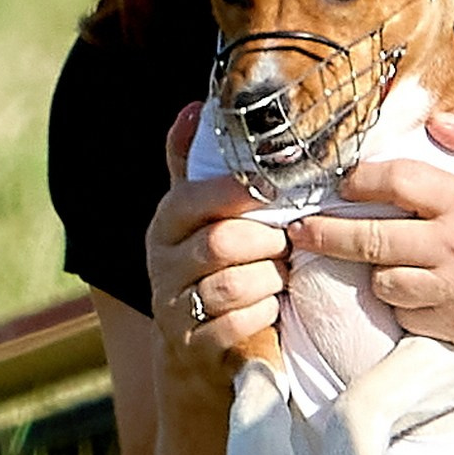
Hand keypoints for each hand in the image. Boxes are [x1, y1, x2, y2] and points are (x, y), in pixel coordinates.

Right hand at [143, 104, 289, 388]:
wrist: (196, 349)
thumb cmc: (212, 265)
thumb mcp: (199, 215)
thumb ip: (195, 163)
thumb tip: (193, 105)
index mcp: (167, 224)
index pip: (192, 198)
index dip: (235, 192)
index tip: (274, 190)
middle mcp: (163, 264)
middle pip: (220, 243)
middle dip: (265, 241)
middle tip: (291, 240)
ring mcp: (175, 308)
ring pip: (230, 285)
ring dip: (269, 278)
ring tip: (285, 273)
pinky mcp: (194, 346)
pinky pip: (236, 326)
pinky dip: (263, 312)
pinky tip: (275, 304)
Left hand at [296, 108, 453, 359]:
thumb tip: (435, 117)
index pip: (396, 182)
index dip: (359, 181)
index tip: (340, 184)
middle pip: (371, 239)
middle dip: (327, 233)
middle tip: (300, 230)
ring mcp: (452, 290)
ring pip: (382, 281)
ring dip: (372, 271)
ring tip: (372, 261)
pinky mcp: (453, 325)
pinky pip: (405, 314)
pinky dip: (401, 303)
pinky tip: (409, 290)